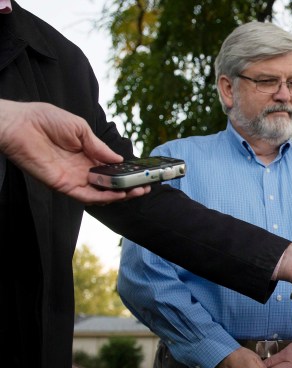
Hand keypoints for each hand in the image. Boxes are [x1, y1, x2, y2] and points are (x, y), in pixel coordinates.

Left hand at [0, 100, 150, 204]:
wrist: (19, 123)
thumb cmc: (44, 119)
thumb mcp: (79, 128)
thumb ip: (99, 146)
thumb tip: (119, 158)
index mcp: (86, 155)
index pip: (111, 169)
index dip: (127, 173)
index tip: (142, 174)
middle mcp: (81, 169)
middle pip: (109, 184)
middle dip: (129, 187)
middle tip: (145, 186)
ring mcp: (73, 178)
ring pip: (101, 193)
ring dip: (120, 195)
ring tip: (137, 191)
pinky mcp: (63, 185)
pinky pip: (86, 196)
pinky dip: (103, 198)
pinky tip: (118, 194)